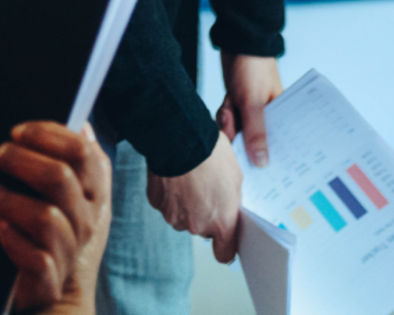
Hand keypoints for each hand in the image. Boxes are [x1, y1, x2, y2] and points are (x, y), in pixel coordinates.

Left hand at [0, 121, 110, 314]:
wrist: (65, 294)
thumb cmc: (69, 232)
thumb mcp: (85, 196)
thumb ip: (85, 160)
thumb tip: (83, 124)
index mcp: (98, 191)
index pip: (82, 152)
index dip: (49, 135)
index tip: (18, 131)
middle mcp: (89, 217)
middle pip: (60, 178)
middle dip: (24, 161)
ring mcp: (71, 249)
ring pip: (44, 217)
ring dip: (10, 200)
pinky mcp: (50, 278)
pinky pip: (34, 257)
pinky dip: (13, 240)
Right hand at [146, 132, 240, 263]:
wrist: (181, 139)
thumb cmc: (212, 155)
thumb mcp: (236, 177)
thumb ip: (232, 201)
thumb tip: (228, 208)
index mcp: (221, 221)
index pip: (224, 254)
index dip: (225, 246)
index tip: (226, 238)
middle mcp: (197, 225)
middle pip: (203, 229)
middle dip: (207, 214)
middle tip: (209, 188)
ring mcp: (175, 217)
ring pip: (184, 217)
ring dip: (188, 204)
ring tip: (192, 178)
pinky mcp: (158, 206)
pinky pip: (168, 205)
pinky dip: (172, 195)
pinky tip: (177, 176)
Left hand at [217, 53, 283, 168]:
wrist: (237, 43)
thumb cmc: (253, 68)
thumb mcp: (253, 102)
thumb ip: (256, 133)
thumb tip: (263, 164)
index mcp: (281, 115)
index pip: (278, 144)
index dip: (267, 157)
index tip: (258, 171)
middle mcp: (268, 117)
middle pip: (252, 143)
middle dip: (240, 137)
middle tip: (235, 120)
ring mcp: (251, 114)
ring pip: (237, 135)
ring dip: (229, 123)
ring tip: (231, 106)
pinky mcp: (238, 109)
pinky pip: (229, 125)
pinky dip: (224, 117)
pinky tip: (227, 103)